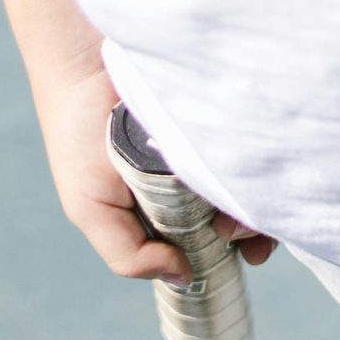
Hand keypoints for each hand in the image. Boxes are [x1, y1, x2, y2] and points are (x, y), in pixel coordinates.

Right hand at [33, 66, 275, 283]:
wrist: (83, 63)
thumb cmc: (78, 136)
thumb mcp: (90, 208)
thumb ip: (128, 254)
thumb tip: (184, 276)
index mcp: (175, 207)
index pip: (223, 240)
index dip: (238, 251)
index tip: (243, 254)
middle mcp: (203, 179)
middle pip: (250, 216)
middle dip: (254, 231)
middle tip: (236, 228)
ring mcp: (218, 150)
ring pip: (260, 187)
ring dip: (262, 204)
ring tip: (241, 204)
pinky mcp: (229, 122)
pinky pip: (260, 150)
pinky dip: (262, 165)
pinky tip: (249, 170)